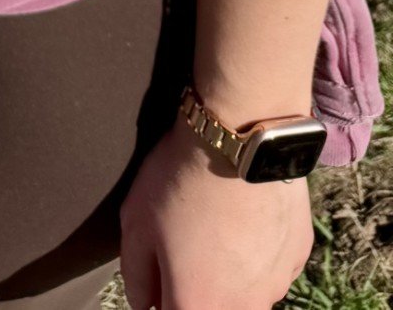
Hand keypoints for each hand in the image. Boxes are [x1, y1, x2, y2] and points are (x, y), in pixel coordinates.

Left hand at [118, 122, 312, 309]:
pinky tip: (245, 220)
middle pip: (215, 308)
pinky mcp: (298, 259)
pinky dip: (256, 255)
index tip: (162, 273)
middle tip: (185, 246)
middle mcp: (244, 309)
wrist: (241, 142)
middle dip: (197, 289)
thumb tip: (145, 303)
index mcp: (199, 306)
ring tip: (216, 228)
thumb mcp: (137, 223)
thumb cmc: (181, 182)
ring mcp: (277, 286)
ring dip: (229, 277)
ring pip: (247, 296)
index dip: (163, 297)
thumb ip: (137, 274)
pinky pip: (271, 269)